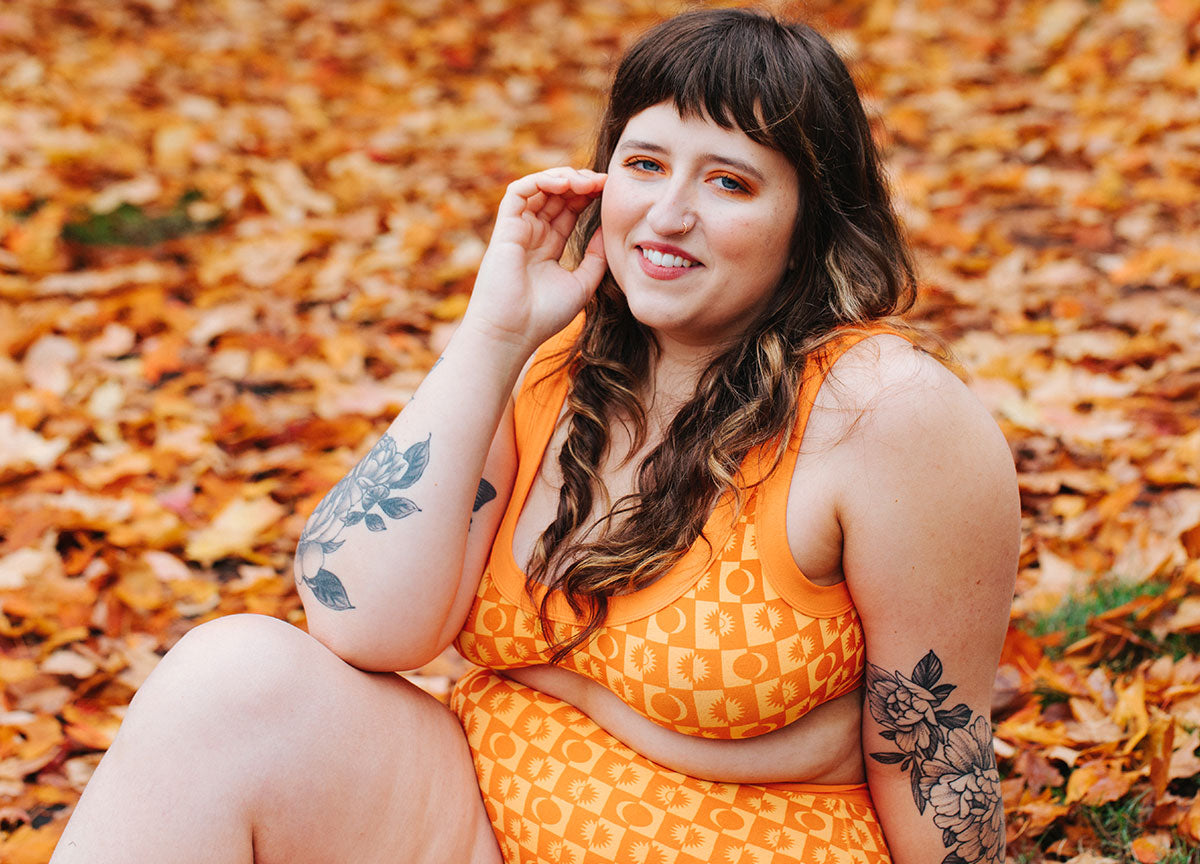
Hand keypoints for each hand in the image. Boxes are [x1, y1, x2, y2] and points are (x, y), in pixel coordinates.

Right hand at [463, 167, 606, 351]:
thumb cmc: (544, 316)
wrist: (514, 332)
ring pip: (538, 188)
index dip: (588, 196)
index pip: (569, 209)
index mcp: (549, 246)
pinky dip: (540, 181)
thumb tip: (609, 230)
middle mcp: (532, 234)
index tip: (611, 191)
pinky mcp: (504, 228)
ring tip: (586, 181)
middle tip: (604, 181)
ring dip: (563, 178)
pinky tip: (564, 184)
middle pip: (556, 195)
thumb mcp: (583, 283)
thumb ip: (596, 256)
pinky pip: (519, 192)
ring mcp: (518, 230)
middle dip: (580, 183)